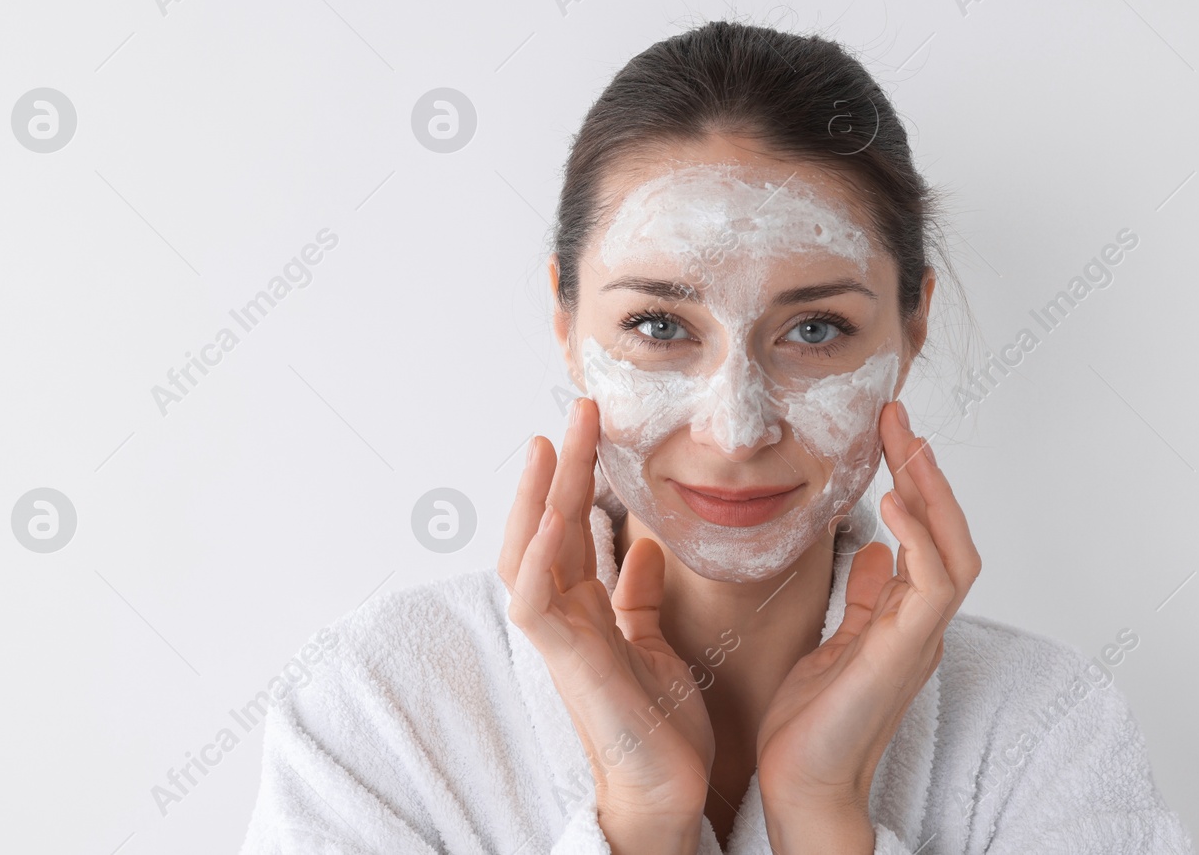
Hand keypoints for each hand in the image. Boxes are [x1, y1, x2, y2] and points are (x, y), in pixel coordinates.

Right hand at [498, 398, 712, 854]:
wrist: (668, 789)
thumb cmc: (660, 724)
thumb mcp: (655, 640)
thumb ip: (639, 596)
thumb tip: (644, 548)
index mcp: (585, 606)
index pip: (573, 525)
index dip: (579, 475)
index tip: (593, 426)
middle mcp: (564, 614)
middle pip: (550, 523)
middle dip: (562, 466)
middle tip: (580, 409)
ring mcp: (558, 636)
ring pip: (530, 550)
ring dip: (541, 495)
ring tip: (553, 442)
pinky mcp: (564, 660)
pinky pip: (535, 600)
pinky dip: (540, 556)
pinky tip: (552, 516)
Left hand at [754, 404, 980, 853]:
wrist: (800, 785)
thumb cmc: (809, 723)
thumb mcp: (834, 641)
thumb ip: (863, 598)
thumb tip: (872, 550)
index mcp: (905, 618)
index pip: (927, 535)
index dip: (915, 482)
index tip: (889, 432)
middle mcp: (921, 625)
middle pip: (950, 533)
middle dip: (927, 472)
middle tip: (898, 418)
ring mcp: (918, 641)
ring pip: (955, 553)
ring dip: (932, 494)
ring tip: (904, 445)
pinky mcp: (902, 656)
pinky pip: (932, 589)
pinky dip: (921, 543)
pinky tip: (893, 506)